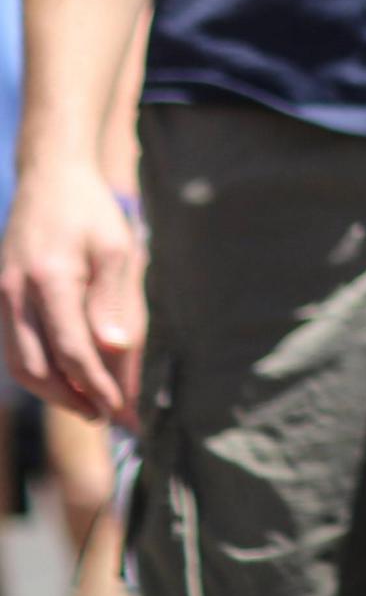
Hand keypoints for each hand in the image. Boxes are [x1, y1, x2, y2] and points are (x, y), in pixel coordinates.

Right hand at [3, 160, 142, 424]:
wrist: (50, 180)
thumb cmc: (91, 212)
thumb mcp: (116, 249)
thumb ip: (114, 301)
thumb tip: (115, 352)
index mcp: (50, 282)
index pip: (74, 351)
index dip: (99, 385)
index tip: (123, 408)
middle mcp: (17, 296)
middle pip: (38, 369)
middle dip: (73, 399)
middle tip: (108, 416)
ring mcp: (3, 299)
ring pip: (20, 365)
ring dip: (54, 392)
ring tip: (90, 404)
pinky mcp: (2, 300)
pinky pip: (15, 348)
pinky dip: (40, 371)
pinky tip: (68, 378)